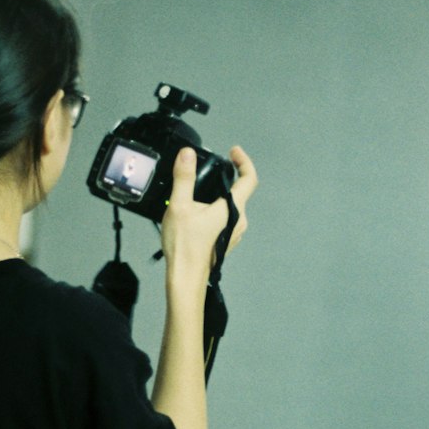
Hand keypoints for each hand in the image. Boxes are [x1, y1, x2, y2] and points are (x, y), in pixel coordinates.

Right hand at [160, 146, 257, 286]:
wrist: (186, 278)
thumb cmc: (184, 244)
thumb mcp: (179, 206)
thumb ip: (184, 178)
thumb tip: (187, 153)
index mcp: (232, 208)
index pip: (249, 178)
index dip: (244, 161)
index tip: (233, 151)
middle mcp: (239, 220)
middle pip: (240, 191)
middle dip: (228, 175)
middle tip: (211, 166)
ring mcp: (235, 232)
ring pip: (232, 205)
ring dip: (221, 193)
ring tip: (200, 187)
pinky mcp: (227, 240)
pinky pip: (227, 217)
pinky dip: (218, 206)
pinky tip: (199, 209)